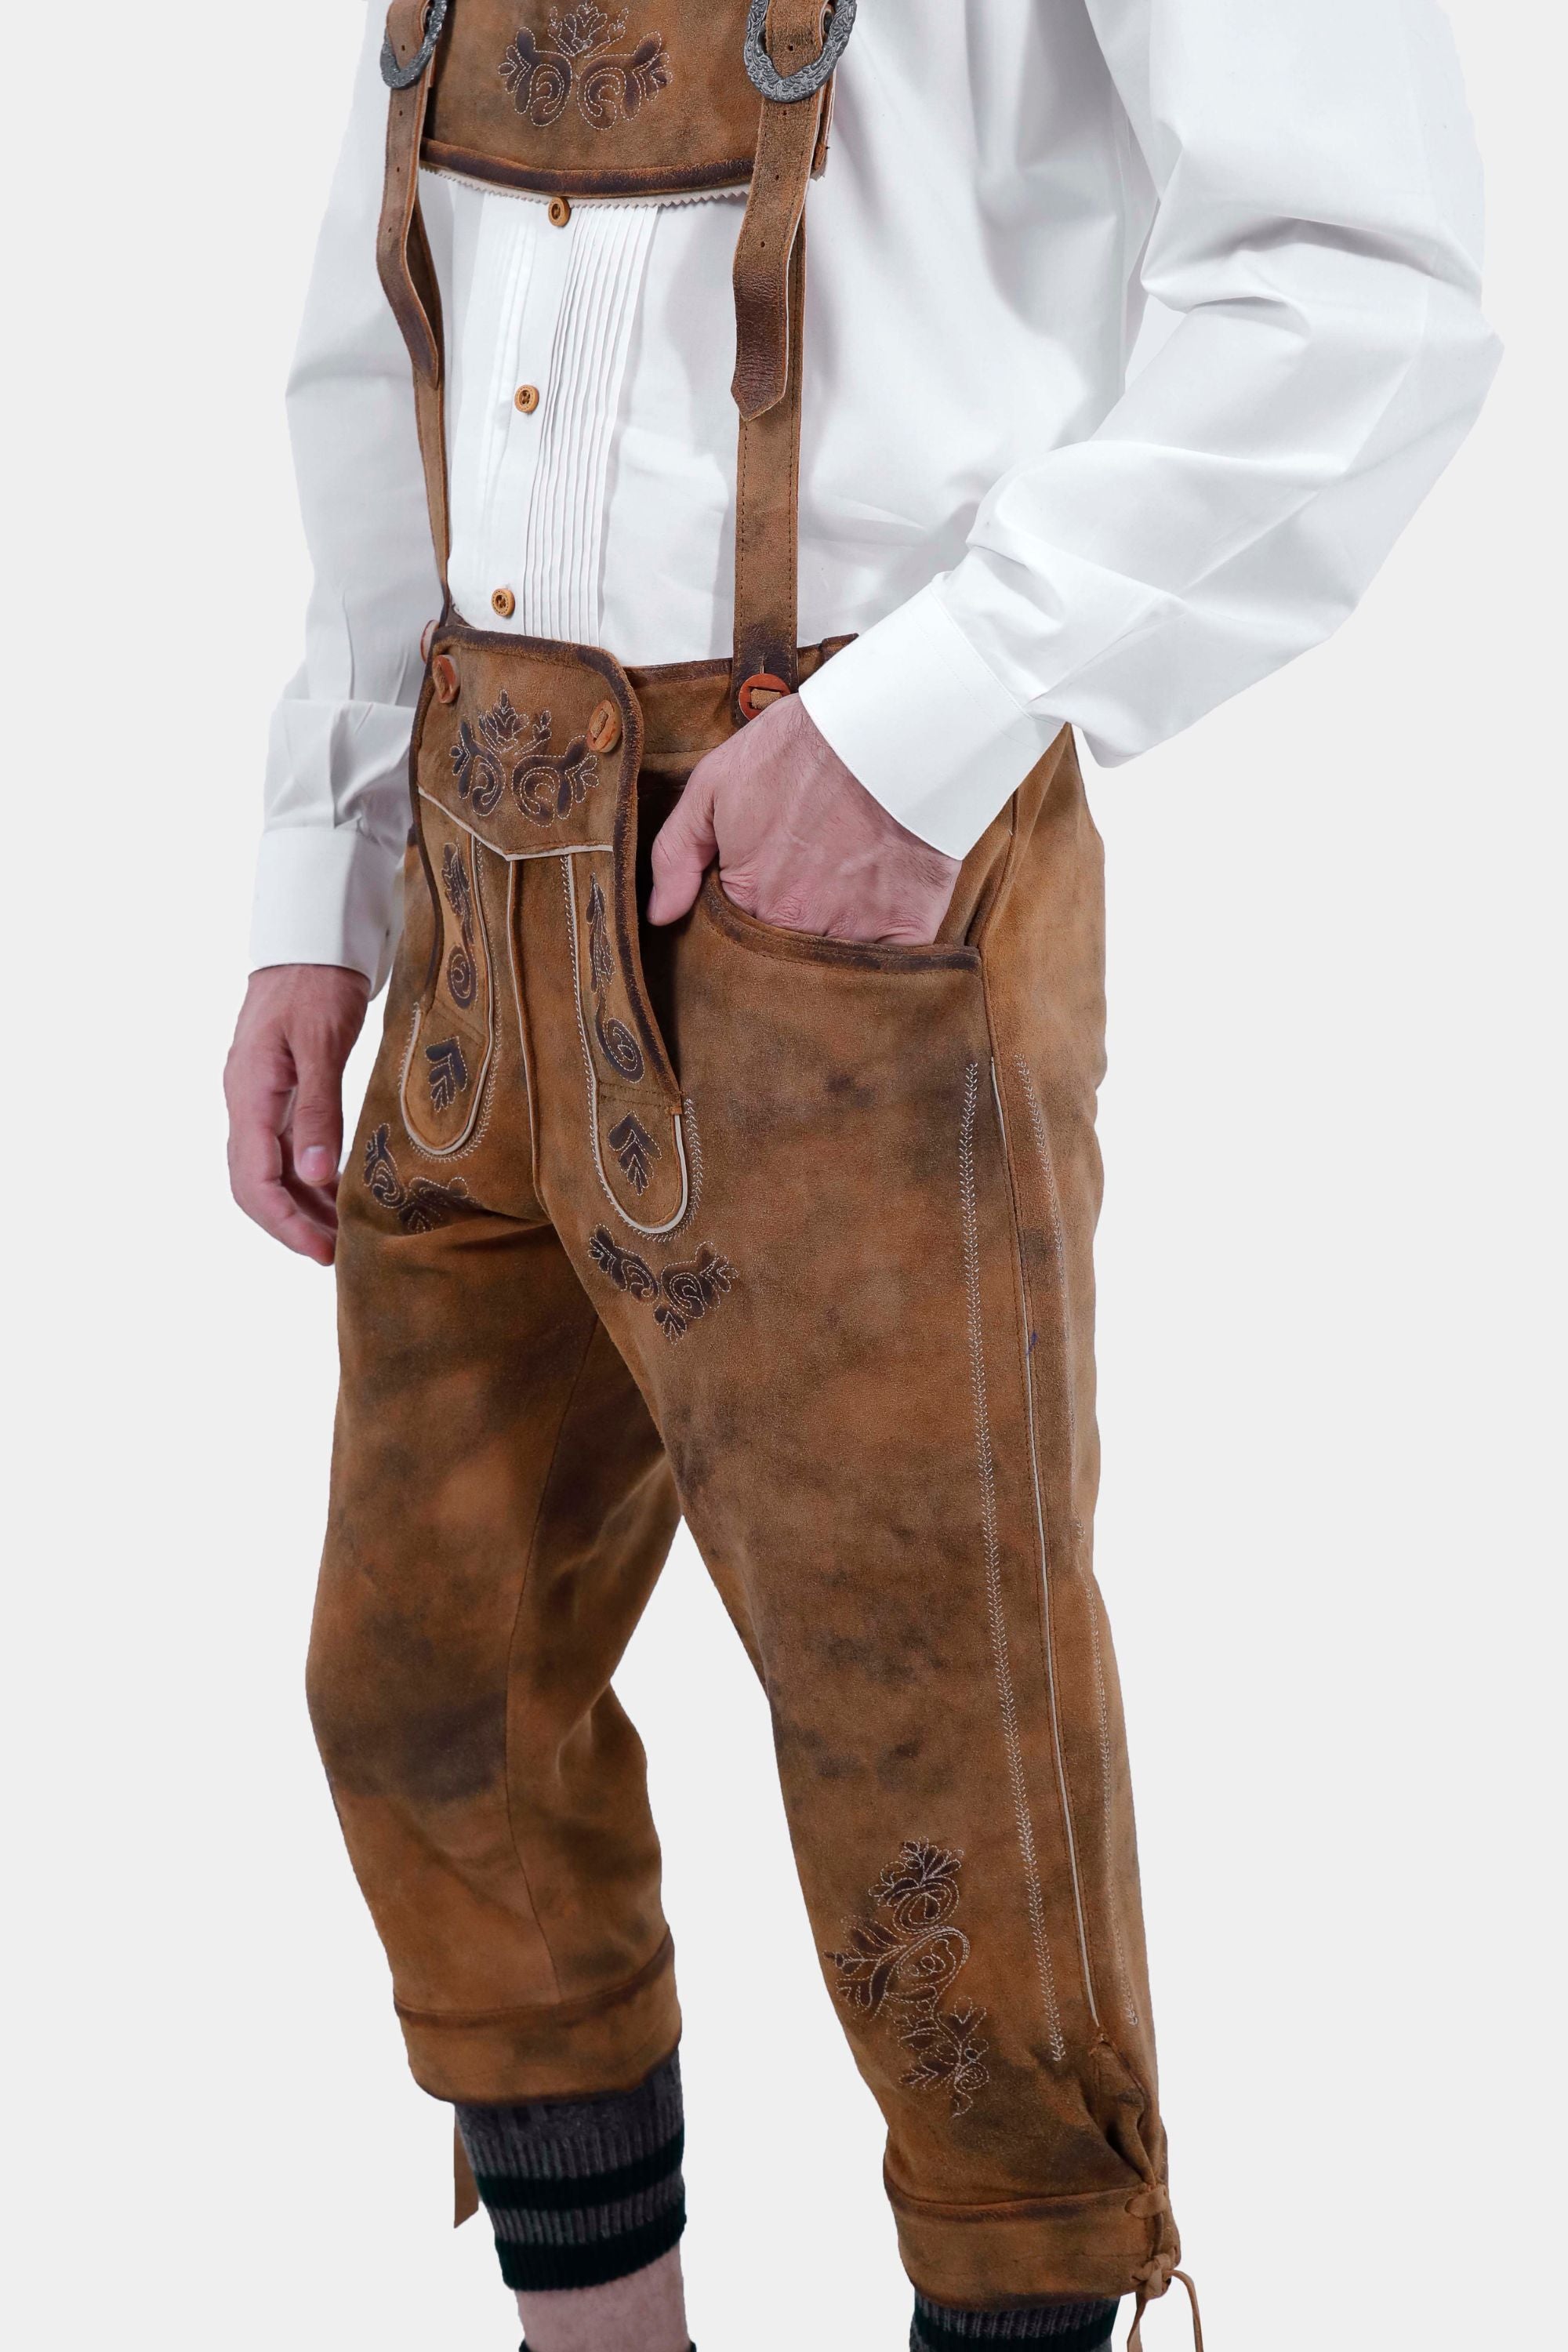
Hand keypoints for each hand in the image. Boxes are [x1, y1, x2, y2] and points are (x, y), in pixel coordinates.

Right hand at [225, 964, 370, 1265]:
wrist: (310, 939)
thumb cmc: (317, 982)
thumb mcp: (323, 1043)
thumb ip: (319, 1109)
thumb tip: (314, 1176)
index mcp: (248, 1093)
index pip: (254, 1178)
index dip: (285, 1222)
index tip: (321, 1251)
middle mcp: (247, 1102)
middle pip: (254, 1183)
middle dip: (290, 1224)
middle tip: (335, 1256)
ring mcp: (261, 1098)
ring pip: (270, 1169)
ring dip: (301, 1206)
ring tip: (341, 1235)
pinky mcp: (280, 1092)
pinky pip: (286, 1148)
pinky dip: (309, 1178)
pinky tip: (338, 1192)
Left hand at [647, 693, 960, 944]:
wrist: (886, 728)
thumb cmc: (797, 750)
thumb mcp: (714, 784)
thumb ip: (676, 853)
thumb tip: (660, 916)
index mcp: (748, 900)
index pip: (736, 943)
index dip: (744, 927)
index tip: (757, 903)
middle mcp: (798, 928)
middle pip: (786, 961)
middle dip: (786, 946)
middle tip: (804, 904)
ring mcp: (855, 932)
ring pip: (835, 967)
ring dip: (834, 950)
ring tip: (842, 910)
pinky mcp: (909, 927)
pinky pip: (893, 966)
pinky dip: (887, 958)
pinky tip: (884, 924)